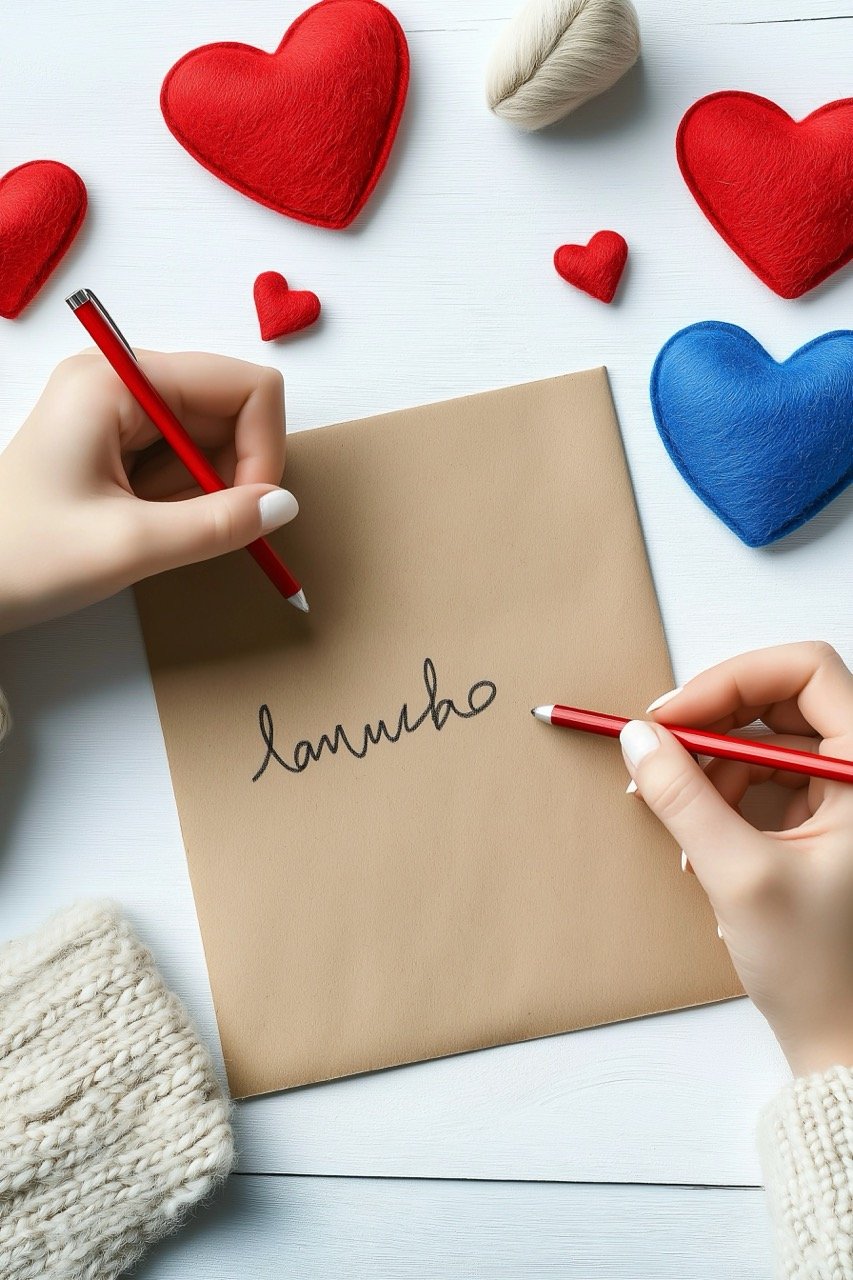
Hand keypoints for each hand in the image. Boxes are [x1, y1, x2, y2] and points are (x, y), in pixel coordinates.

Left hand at [0, 350, 298, 634]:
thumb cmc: (22, 558)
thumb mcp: (130, 546)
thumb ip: (218, 524)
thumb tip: (285, 507)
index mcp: (117, 380)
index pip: (244, 386)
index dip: (263, 447)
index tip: (250, 507)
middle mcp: (121, 382)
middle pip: (230, 411)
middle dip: (234, 475)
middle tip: (205, 528)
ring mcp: (116, 412)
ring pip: (209, 441)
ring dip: (205, 493)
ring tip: (158, 530)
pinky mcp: (114, 443)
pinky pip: (181, 462)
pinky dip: (185, 500)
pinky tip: (150, 527)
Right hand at [619, 642, 852, 1077]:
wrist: (844, 1041)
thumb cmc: (818, 969)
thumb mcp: (739, 875)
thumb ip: (683, 798)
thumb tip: (638, 738)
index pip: (807, 670)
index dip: (733, 679)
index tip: (672, 714)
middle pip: (783, 700)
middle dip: (713, 721)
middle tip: (656, 747)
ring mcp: (846, 797)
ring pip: (769, 739)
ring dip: (712, 763)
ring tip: (673, 811)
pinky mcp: (825, 822)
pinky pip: (767, 779)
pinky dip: (724, 795)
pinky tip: (699, 839)